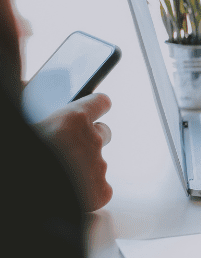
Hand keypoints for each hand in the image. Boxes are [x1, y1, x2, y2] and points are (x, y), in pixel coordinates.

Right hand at [33, 93, 113, 211]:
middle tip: (68, 148)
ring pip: (97, 163)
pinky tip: (69, 193)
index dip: (96, 106)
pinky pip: (100, 188)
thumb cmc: (19, 158)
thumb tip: (29, 85)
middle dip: (89, 139)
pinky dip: (88, 191)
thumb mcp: (22, 119)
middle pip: (104, 133)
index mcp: (72, 119)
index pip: (100, 102)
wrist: (24, 193)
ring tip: (60, 174)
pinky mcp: (100, 193)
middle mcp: (92, 141)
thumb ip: (30, 101)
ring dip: (83, 166)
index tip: (96, 107)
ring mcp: (98, 168)